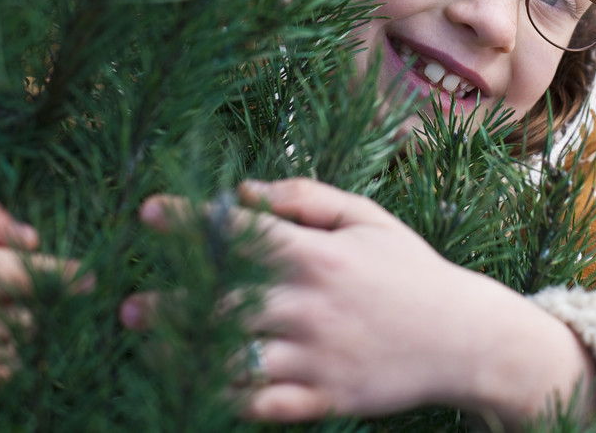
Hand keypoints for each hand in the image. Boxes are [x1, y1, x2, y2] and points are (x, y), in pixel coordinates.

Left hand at [123, 178, 595, 426]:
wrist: (464, 338)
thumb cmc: (411, 270)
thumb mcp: (368, 218)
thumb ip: (306, 198)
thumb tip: (243, 189)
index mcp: (320, 255)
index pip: (241, 232)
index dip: (189, 220)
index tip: (149, 212)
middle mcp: (312, 306)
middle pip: (223, 302)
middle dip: (170, 303)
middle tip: (131, 305)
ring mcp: (317, 357)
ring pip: (234, 359)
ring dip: (185, 353)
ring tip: (151, 349)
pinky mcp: (325, 400)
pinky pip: (262, 406)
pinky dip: (226, 399)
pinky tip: (196, 388)